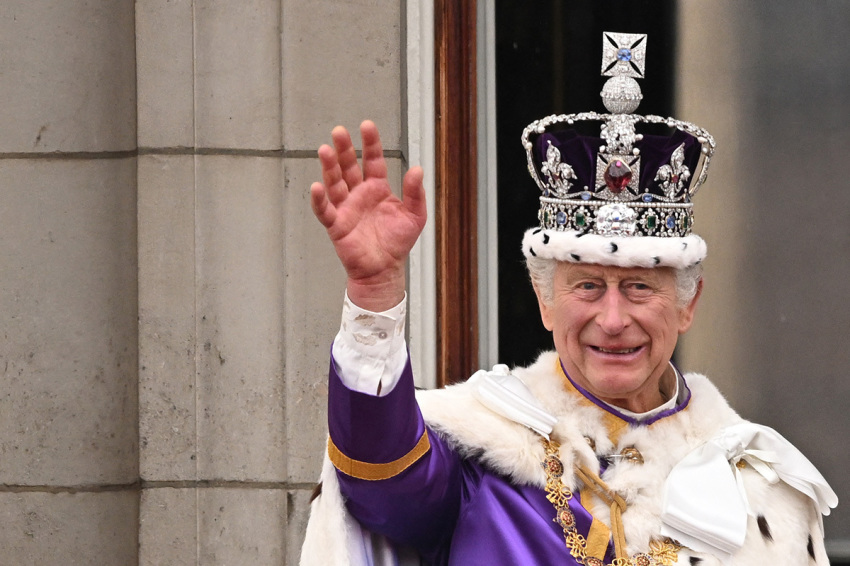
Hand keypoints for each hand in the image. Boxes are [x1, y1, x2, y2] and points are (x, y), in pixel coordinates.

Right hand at [310, 120, 426, 311]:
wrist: (385, 270)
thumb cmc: (397, 243)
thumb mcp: (415, 215)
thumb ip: (416, 192)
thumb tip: (418, 169)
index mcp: (378, 188)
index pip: (372, 160)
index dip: (370, 143)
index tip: (367, 126)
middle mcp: (359, 194)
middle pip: (349, 167)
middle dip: (344, 149)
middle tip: (338, 132)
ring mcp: (346, 208)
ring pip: (334, 183)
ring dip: (329, 167)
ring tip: (325, 150)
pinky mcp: (336, 225)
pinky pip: (325, 210)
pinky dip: (319, 200)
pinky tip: (317, 187)